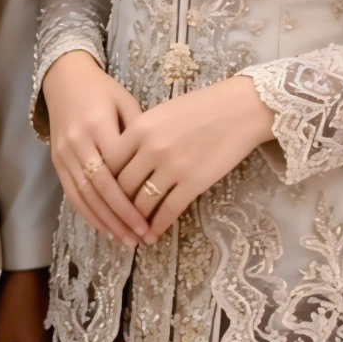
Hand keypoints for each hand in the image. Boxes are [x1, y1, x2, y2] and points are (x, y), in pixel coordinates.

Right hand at [41, 50, 149, 247]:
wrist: (65, 78)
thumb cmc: (103, 90)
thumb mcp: (126, 102)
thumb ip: (138, 133)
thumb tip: (156, 169)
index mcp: (97, 124)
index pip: (116, 169)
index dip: (132, 197)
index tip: (152, 216)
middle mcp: (78, 142)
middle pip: (100, 187)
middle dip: (120, 216)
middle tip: (140, 237)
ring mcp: (64, 153)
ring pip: (84, 195)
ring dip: (105, 221)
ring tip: (125, 239)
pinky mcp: (56, 161)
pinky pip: (72, 193)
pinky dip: (88, 214)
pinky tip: (104, 228)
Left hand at [112, 74, 272, 242]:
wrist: (239, 109)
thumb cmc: (201, 106)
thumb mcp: (162, 113)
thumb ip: (141, 134)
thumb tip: (125, 161)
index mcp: (140, 127)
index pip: (109, 162)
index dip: (104, 182)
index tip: (104, 194)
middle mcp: (151, 149)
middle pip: (122, 186)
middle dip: (117, 206)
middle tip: (116, 219)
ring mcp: (172, 167)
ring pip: (142, 203)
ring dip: (136, 222)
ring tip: (133, 233)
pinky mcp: (193, 184)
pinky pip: (168, 211)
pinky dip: (158, 226)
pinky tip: (154, 235)